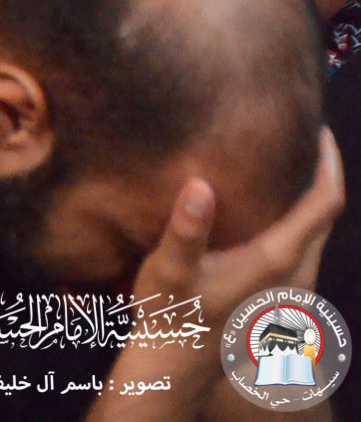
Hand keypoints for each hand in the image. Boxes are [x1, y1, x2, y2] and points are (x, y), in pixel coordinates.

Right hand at [135, 128, 343, 322]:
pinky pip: (303, 252)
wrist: (172, 368)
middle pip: (325, 219)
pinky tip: (268, 211)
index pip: (324, 205)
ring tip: (284, 165)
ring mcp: (292, 296)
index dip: (329, 163)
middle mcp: (295, 280)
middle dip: (321, 176)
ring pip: (315, 238)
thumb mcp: (168, 269)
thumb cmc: (170, 314)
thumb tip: (199, 187)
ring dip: (309, 202)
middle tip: (299, 137)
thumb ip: (186, 230)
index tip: (319, 129)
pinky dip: (297, 223)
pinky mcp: (281, 305)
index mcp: (276, 263)